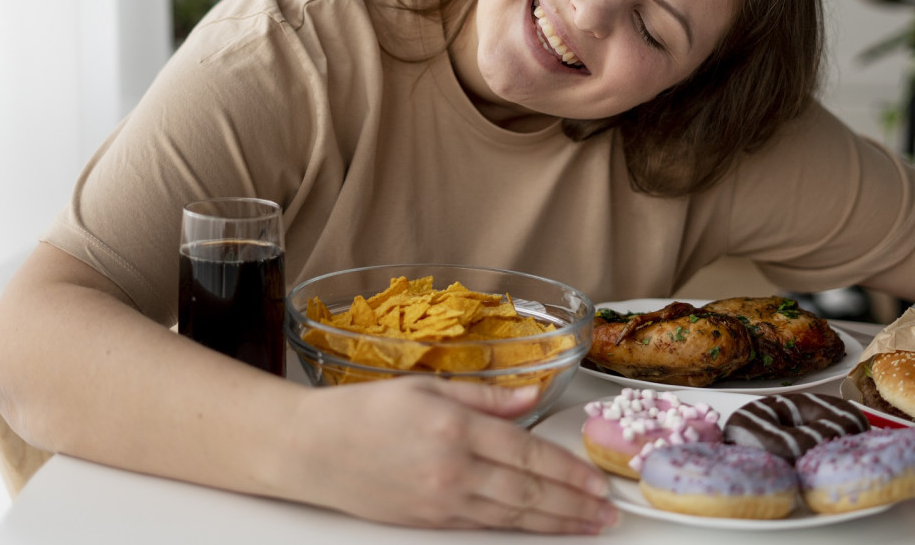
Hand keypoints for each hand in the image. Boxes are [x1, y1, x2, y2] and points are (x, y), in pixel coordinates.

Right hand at [276, 376, 617, 532]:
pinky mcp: (426, 522)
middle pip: (527, 492)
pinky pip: (482, 526)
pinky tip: (537, 528)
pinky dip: (517, 529)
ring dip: (554, 524)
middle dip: (573, 505)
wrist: (308, 449)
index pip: (528, 453)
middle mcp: (451, 469)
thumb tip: (533, 394)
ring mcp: (439, 501)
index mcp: (454, 427)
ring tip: (585, 526)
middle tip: (606, 514)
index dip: (568, 471)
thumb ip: (487, 395)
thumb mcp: (427, 386)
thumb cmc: (362, 412)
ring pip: (510, 516)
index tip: (596, 481)